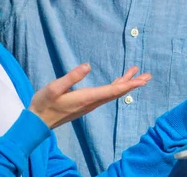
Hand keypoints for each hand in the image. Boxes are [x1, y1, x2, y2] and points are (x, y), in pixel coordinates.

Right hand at [29, 64, 150, 128]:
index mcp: (87, 97)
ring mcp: (90, 103)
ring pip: (113, 93)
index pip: (112, 90)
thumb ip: (71, 77)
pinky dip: (116, 86)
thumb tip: (87, 65)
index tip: (141, 80)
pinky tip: (120, 82)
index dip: (128, 84)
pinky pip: (106, 94)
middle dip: (133, 83)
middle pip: (117, 92)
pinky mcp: (86, 103)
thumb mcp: (54, 88)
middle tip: (148, 76)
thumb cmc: (44, 103)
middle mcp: (92, 102)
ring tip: (138, 75)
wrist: (38, 121)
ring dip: (126, 84)